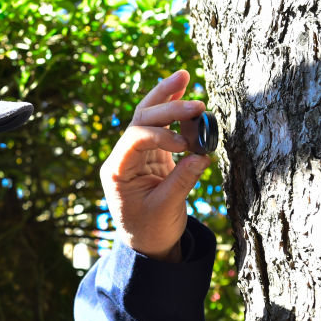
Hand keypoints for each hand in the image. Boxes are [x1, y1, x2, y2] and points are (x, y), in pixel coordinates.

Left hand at [100, 70, 211, 261]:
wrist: (148, 245)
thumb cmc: (151, 231)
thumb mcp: (166, 208)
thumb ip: (182, 180)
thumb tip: (203, 155)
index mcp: (118, 170)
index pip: (135, 138)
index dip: (162, 134)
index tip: (186, 145)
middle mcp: (124, 157)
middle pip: (141, 119)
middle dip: (167, 106)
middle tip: (196, 101)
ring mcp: (137, 153)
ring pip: (148, 116)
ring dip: (166, 97)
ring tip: (183, 75)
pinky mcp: (153, 155)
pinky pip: (161, 127)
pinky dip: (174, 112)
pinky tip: (184, 93)